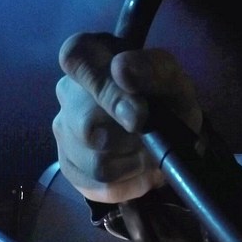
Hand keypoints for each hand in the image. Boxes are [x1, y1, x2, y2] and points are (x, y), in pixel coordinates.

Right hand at [52, 32, 202, 202]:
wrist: (176, 135)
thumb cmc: (170, 97)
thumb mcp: (175, 80)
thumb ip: (153, 69)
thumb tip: (121, 69)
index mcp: (91, 56)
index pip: (75, 59)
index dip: (103, 87)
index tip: (139, 110)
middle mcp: (68, 91)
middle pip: (87, 124)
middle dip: (133, 136)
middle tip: (155, 132)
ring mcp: (65, 130)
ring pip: (95, 160)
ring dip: (136, 160)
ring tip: (151, 149)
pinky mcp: (70, 166)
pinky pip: (99, 185)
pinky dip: (132, 181)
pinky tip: (142, 168)